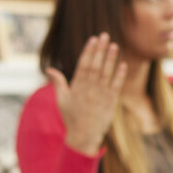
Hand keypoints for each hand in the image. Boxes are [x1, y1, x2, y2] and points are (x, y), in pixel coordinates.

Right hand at [49, 33, 127, 154]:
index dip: (89, 51)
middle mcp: (88, 90)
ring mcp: (100, 96)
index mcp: (77, 87)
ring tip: (114, 45)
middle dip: (100, 50)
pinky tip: (123, 64)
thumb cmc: (71, 118)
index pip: (83, 65)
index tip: (93, 39)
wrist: (83, 136)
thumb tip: (49, 69)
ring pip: (106, 74)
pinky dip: (119, 75)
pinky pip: (116, 86)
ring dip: (110, 59)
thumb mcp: (61, 100)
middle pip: (95, 66)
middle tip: (104, 35)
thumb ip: (57, 83)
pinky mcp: (110, 103)